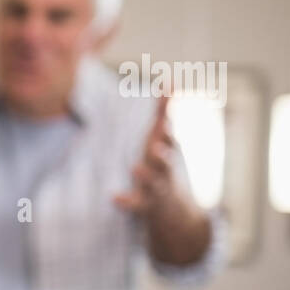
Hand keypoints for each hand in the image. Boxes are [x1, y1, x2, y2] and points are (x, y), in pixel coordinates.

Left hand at [113, 92, 177, 215]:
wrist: (175, 208)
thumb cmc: (163, 163)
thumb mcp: (163, 138)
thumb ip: (164, 111)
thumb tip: (170, 80)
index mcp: (166, 151)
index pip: (169, 139)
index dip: (166, 130)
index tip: (163, 121)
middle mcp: (165, 169)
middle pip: (166, 161)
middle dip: (162, 153)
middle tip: (155, 146)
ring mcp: (158, 188)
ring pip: (154, 183)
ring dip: (146, 176)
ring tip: (135, 168)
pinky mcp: (147, 205)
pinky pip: (137, 204)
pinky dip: (128, 201)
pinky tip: (114, 198)